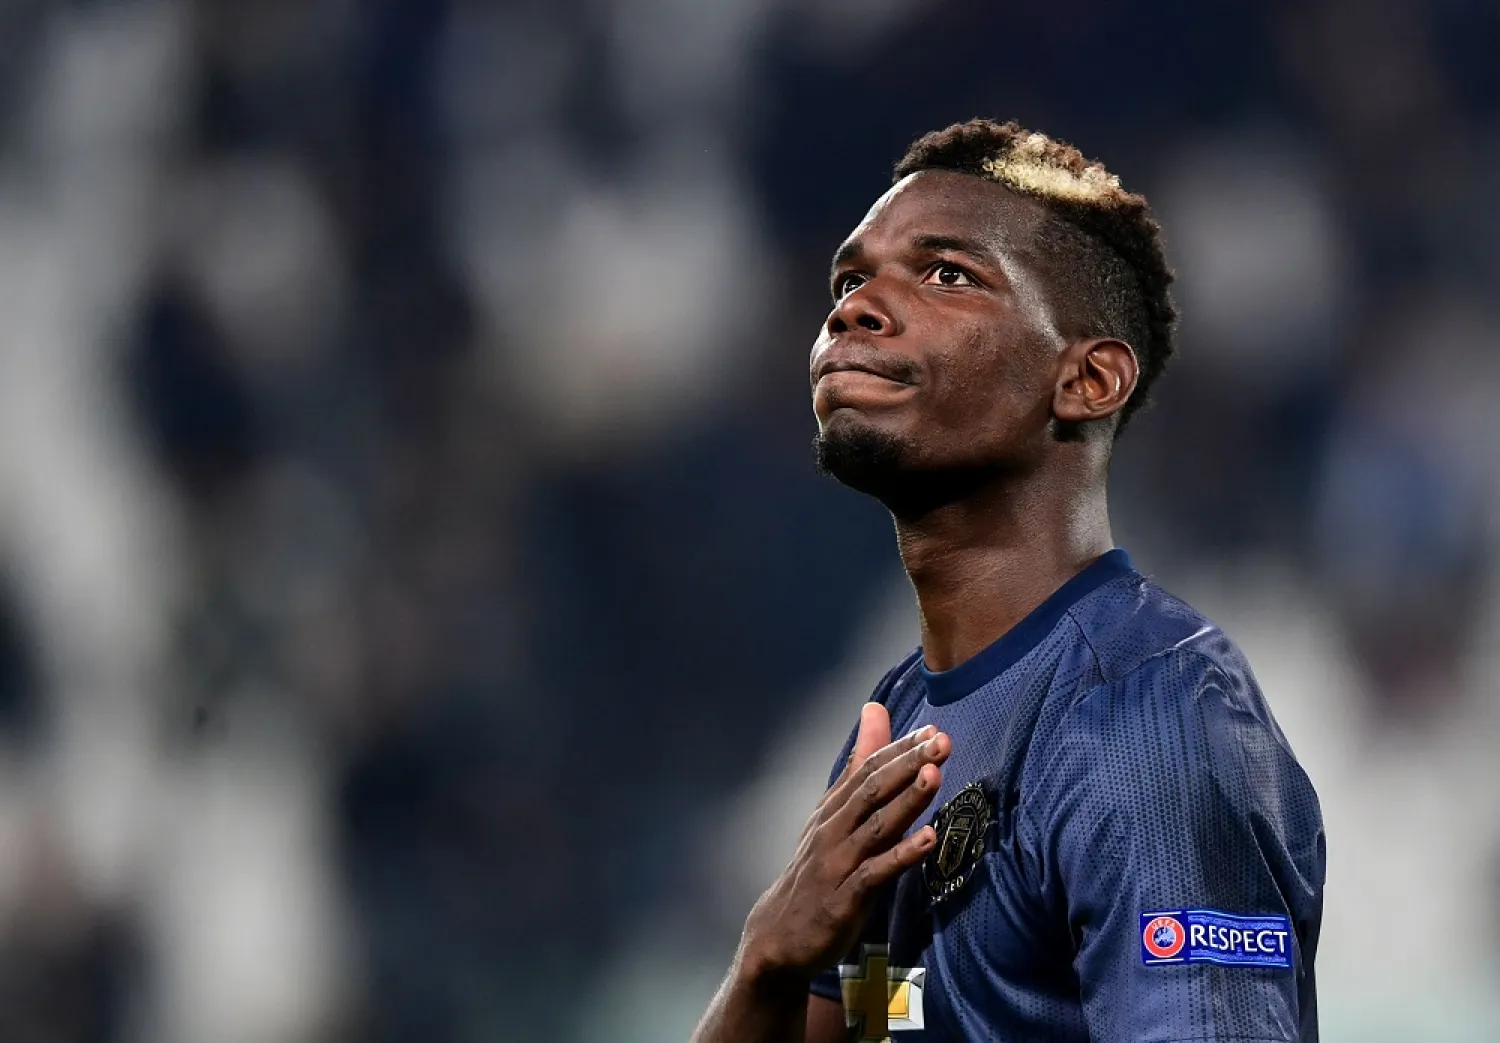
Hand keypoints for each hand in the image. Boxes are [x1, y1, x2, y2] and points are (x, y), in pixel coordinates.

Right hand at [738, 703, 949, 982]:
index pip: (867, 770)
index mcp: (834, 809)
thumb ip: (860, 766)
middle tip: (941, 741)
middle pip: (872, 790)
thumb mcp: (836, 816)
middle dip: (907, 763)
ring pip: (876, 825)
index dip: (899, 748)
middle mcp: (833, 829)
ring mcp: (838, 863)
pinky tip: (928, 839)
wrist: (779, 933)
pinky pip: (876, 873)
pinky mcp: (844, 898)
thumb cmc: (818, 870)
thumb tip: (874, 710)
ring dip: (906, 800)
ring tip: (934, 776)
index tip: (932, 730)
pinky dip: (901, 854)